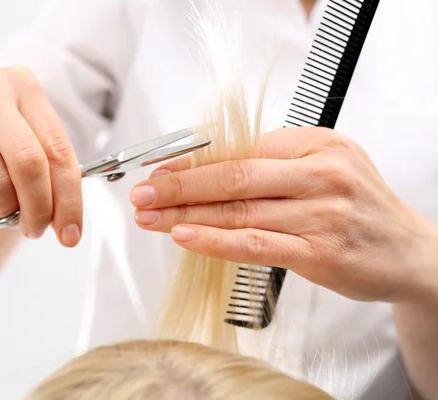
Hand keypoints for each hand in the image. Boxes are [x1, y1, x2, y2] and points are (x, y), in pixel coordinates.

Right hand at [0, 67, 81, 244]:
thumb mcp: (18, 134)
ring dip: (6, 211)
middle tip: (35, 231)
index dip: (70, 198)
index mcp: (23, 85)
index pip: (58, 149)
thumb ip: (47, 166)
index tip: (71, 234)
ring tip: (3, 213)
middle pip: (29, 163)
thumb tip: (68, 222)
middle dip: (39, 208)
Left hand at [130, 127, 437, 303]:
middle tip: (142, 193)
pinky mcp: (320, 253)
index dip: (193, 161)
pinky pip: (256, 244)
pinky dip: (215, 240)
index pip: (240, 148)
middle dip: (179, 185)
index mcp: (317, 144)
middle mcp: (321, 173)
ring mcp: (322, 213)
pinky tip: (184, 236)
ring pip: (239, 211)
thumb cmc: (358, 207)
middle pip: (234, 176)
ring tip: (150, 217)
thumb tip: (205, 168)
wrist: (410, 252)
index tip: (158, 171)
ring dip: (186, 214)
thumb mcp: (326, 166)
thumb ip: (274, 163)